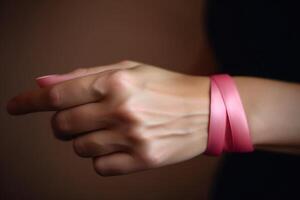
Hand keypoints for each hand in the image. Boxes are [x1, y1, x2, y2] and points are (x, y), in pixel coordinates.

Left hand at [7, 60, 209, 175]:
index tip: (15, 106)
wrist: (206, 110)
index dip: (30, 101)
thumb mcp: (129, 69)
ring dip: (84, 139)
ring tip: (108, 129)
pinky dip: (101, 157)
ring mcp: (131, 138)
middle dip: (63, 122)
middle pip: (63, 125)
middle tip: (79, 117)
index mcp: (116, 82)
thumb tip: (46, 83)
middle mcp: (121, 110)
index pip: (58, 95)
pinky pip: (99, 166)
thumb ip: (85, 76)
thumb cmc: (166, 86)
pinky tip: (119, 145)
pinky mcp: (142, 160)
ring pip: (79, 148)